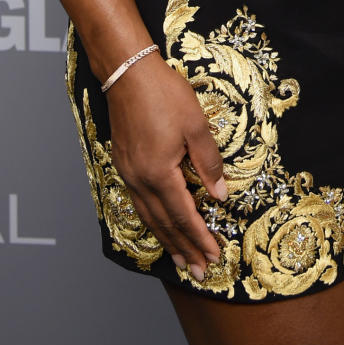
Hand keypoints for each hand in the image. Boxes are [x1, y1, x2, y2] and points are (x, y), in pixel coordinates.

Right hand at [105, 54, 226, 279]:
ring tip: (180, 259)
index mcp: (160, 173)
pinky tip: (159, 225)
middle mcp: (140, 180)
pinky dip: (152, 221)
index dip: (200, 237)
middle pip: (165, 224)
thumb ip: (209, 162)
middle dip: (184, 249)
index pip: (184, 215)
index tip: (213, 255)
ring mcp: (129, 173)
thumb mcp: (196, 125)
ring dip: (167, 240)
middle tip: (198, 271)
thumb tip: (219, 195)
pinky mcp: (124, 164)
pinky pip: (139, 203)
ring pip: (149, 217)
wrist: (128, 73)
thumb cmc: (164, 94)